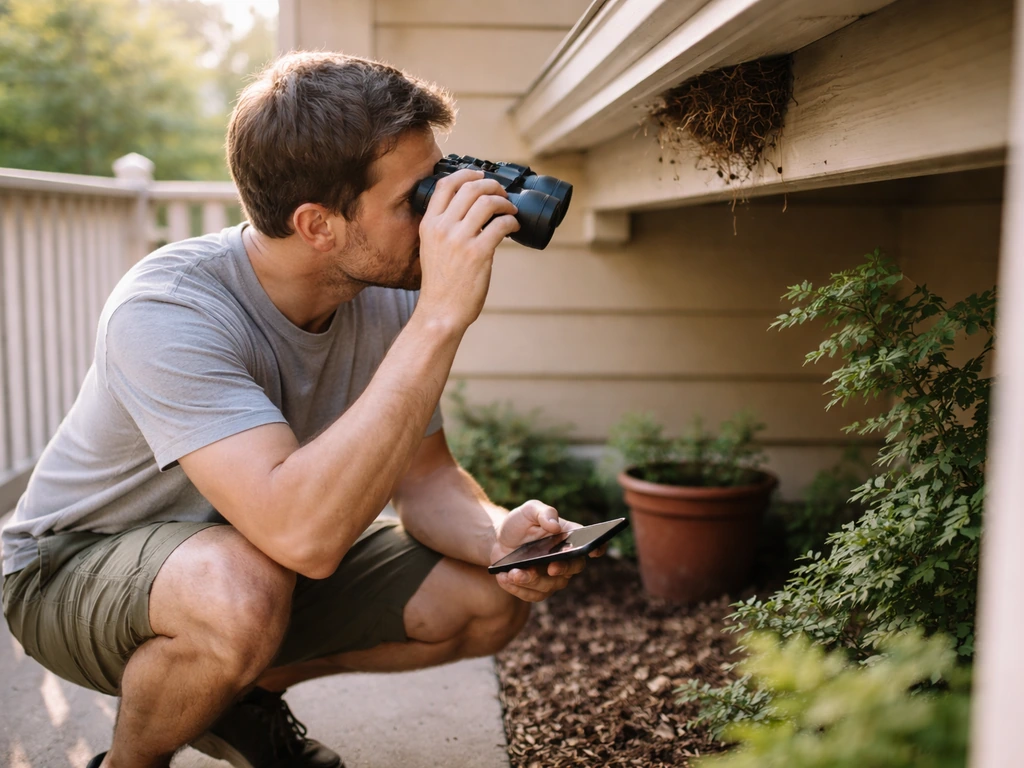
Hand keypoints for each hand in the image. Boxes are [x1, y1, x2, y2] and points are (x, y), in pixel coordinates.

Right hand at [417, 169, 519, 330]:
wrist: (441, 311)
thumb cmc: (440, 284)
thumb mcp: (431, 248)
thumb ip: (444, 228)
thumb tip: (472, 212)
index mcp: (429, 224)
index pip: (445, 185)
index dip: (466, 174)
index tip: (480, 175)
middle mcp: (443, 228)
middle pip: (470, 188)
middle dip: (492, 185)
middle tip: (502, 194)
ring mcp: (460, 240)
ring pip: (487, 202)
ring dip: (504, 202)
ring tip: (511, 210)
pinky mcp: (478, 253)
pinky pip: (501, 225)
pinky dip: (512, 222)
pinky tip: (514, 226)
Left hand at [490, 500, 605, 602]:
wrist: (500, 540)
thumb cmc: (520, 524)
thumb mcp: (528, 511)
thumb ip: (542, 513)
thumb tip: (554, 525)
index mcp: (569, 538)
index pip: (591, 543)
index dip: (598, 547)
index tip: (594, 550)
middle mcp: (566, 560)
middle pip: (573, 568)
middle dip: (563, 569)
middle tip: (550, 568)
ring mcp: (553, 577)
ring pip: (549, 585)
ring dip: (531, 580)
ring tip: (513, 572)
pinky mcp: (537, 590)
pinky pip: (531, 595)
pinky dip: (517, 588)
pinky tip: (505, 578)